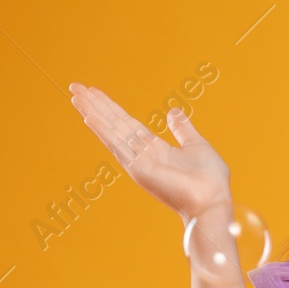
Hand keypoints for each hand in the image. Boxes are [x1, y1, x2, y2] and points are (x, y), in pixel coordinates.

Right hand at [67, 82, 231, 222]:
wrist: (213, 201)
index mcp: (153, 148)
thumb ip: (182, 128)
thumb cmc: (208, 179)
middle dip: (95, 105)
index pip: (126, 122)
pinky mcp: (138, 169)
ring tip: (75, 95)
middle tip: (75, 86)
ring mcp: (137, 162)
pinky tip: (89, 117)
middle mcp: (140, 154)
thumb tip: (173, 110)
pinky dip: (103, 130)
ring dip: (92, 111)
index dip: (110, 106)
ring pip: (110, 130)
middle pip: (113, 123)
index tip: (94, 91)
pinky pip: (117, 145)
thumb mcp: (196, 145)